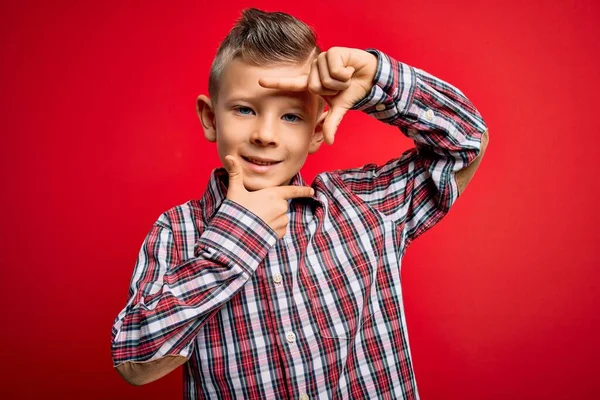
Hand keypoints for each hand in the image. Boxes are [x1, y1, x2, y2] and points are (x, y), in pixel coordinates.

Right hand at [224, 155, 314, 238]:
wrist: (236, 234)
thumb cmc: (236, 211)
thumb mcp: (235, 191)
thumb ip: (235, 174)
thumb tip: (229, 157)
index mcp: (273, 194)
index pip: (292, 190)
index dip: (302, 191)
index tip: (312, 191)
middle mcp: (281, 207)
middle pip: (281, 204)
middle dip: (272, 207)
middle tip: (256, 210)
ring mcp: (282, 221)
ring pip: (281, 218)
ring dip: (272, 219)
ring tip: (257, 221)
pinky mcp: (280, 233)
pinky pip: (280, 229)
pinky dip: (272, 230)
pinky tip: (261, 230)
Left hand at [259, 47, 377, 144]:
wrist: (369, 77)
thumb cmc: (351, 91)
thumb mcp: (339, 109)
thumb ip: (331, 123)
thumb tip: (329, 142)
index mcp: (313, 83)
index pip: (292, 84)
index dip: (276, 83)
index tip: (259, 81)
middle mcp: (314, 71)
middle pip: (315, 87)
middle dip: (332, 90)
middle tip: (341, 85)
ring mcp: (322, 60)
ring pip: (325, 79)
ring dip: (341, 82)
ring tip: (347, 76)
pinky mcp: (332, 52)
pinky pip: (335, 70)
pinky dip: (346, 74)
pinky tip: (350, 69)